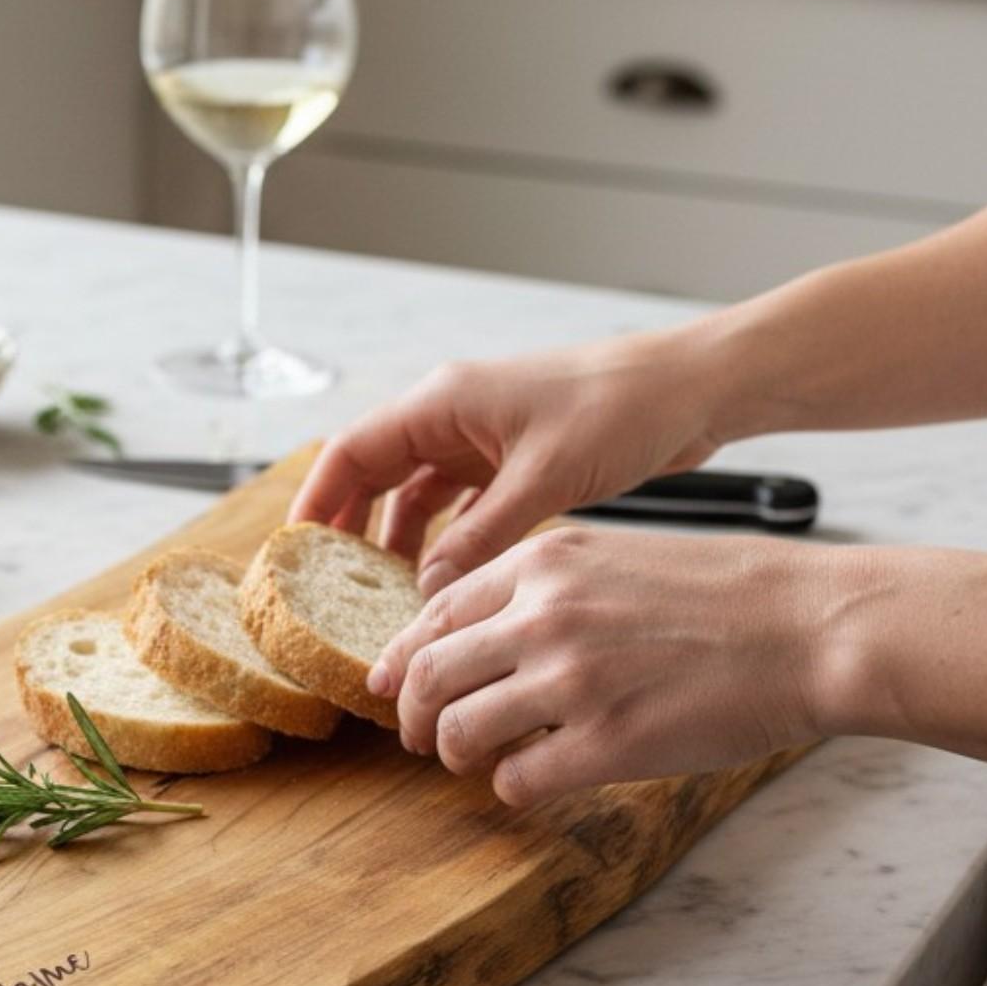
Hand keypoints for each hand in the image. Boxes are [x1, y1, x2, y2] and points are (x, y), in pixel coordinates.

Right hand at [289, 328, 736, 593]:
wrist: (693, 389)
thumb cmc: (622, 408)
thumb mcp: (543, 479)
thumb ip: (479, 538)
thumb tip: (428, 590)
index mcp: (444, 403)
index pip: (351, 452)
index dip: (316, 503)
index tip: (293, 553)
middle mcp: (453, 417)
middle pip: (373, 474)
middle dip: (349, 529)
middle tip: (330, 587)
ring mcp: (482, 439)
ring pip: (415, 495)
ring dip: (399, 543)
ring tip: (386, 596)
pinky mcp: (513, 461)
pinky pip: (458, 506)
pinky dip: (444, 542)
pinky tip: (441, 581)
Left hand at [369, 525, 829, 808]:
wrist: (811, 628)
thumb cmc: (727, 595)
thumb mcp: (619, 555)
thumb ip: (545, 587)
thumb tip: (478, 633)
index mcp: (545, 563)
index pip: (433, 612)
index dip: (402, 658)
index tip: (392, 687)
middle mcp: (544, 616)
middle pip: (428, 676)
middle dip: (414, 717)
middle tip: (422, 739)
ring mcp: (571, 681)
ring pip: (459, 732)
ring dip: (458, 756)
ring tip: (482, 761)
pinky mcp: (605, 742)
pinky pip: (515, 780)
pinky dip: (512, 787)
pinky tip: (535, 780)